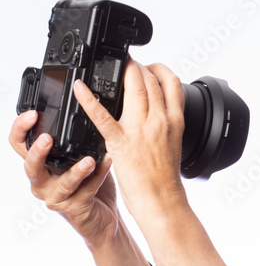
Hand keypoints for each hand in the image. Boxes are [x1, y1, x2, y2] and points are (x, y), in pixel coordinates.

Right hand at [9, 109, 118, 249]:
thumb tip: (87, 104)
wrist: (103, 218)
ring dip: (76, 170)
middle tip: (47, 138)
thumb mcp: (78, 157)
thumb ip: (75, 139)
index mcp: (40, 165)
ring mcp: (56, 197)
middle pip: (30, 165)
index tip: (32, 113)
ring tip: (90, 159)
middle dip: (37, 150)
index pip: (19, 145)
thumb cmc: (89, 185)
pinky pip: (87, 190)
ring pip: (61, 183)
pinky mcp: (74, 209)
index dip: (20, 129)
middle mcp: (42, 182)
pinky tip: (107, 163)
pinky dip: (98, 176)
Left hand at [72, 59, 187, 223]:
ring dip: (121, 72)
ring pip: (133, 86)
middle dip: (135, 65)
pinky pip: (102, 116)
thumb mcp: (173, 142)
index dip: (156, 67)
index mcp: (174, 120)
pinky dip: (88, 99)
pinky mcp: (121, 142)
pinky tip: (79, 88)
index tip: (147, 67)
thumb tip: (156, 107)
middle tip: (125, 65)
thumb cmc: (165, 177)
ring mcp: (141, 130)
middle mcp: (160, 120)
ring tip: (110, 69)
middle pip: (149, 78)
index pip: (170, 80)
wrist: (162, 200)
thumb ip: (165, 121)